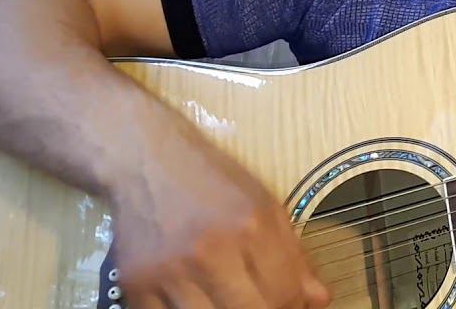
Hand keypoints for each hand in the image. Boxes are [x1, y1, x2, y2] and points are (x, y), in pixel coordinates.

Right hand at [108, 114, 329, 307]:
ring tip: (232, 300)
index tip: (292, 305)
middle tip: (263, 303)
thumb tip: (320, 300)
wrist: (147, 161)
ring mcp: (169, 271)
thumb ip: (294, 254)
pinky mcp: (135, 284)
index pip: (285, 292)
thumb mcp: (264, 204)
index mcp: (250, 227)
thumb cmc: (213, 180)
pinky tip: (201, 301)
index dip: (294, 306)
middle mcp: (210, 251)